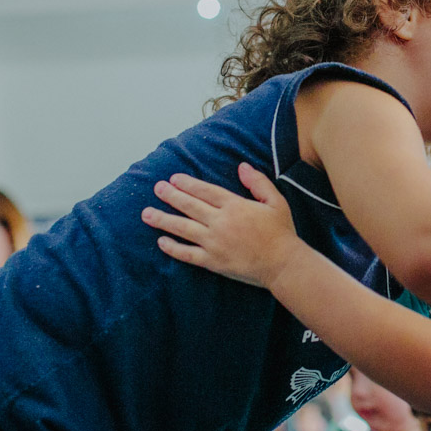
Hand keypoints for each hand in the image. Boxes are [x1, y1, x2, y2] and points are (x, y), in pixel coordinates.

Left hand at [141, 163, 304, 288]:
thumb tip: (242, 166)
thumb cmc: (281, 232)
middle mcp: (221, 222)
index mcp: (235, 206)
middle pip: (190, 206)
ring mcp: (214, 243)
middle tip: (157, 188)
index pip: (205, 191)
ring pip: (183, 228)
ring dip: (163, 219)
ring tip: (147, 214)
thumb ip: (258, 182)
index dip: (188, 184)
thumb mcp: (275, 201)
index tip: (174, 179)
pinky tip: (161, 241)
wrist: (283, 264)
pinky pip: (188, 254)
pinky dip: (173, 248)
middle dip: (171, 196)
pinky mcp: (213, 262)